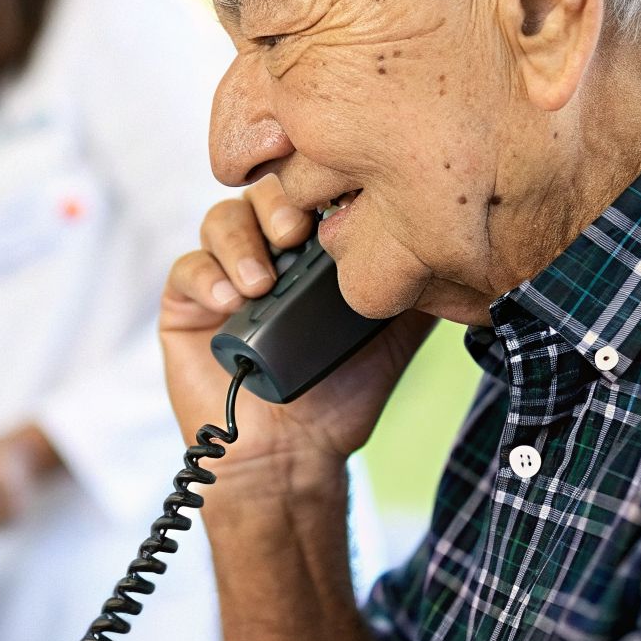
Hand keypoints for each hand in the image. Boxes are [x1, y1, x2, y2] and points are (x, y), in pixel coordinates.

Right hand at [160, 175, 436, 489]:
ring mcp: (221, 274)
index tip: (337, 207)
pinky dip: (205, 277)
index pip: (308, 189)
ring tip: (261, 282)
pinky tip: (228, 301)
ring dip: (239, 243)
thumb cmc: (343, 395)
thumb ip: (414, 286)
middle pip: (260, 193)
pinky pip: (184, 269)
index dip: (317, 185)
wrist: (295, 456)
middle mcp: (264, 249)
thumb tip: (456, 246)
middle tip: (293, 233)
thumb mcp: (392, 332)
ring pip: (219, 222)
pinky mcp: (184, 304)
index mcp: (309, 246)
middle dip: (276, 204)